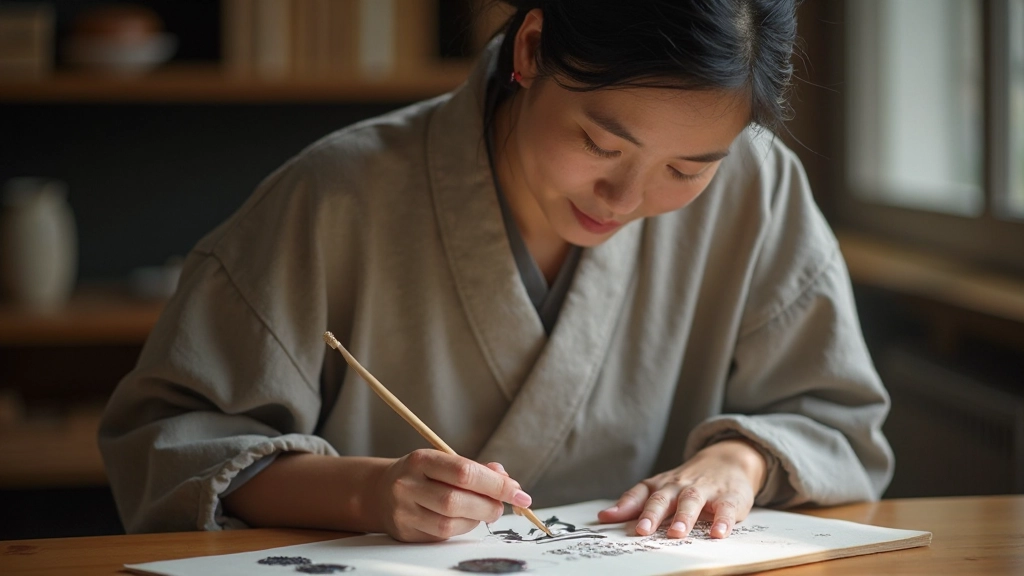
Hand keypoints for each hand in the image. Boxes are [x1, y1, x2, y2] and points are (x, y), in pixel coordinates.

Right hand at [372, 449, 531, 541]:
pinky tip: (466, 519)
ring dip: (477, 519)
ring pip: (450, 523)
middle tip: (504, 505)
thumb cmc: (421, 475)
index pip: (464, 472)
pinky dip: (462, 528)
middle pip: (457, 501)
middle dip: (489, 505)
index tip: (519, 492)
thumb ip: (476, 469)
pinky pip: (442, 536)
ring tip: (486, 511)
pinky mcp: (406, 532)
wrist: (379, 491)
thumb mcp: (443, 461)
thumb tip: (508, 481)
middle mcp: (408, 485)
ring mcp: (404, 511)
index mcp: (421, 460)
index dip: (496, 484)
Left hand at [597, 439, 766, 538]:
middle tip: (642, 531)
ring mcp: (705, 491)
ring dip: (683, 517)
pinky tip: (717, 534)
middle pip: (663, 498)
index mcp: (662, 485)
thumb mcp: (660, 489)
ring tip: (676, 533)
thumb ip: (633, 504)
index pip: (640, 494)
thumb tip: (603, 517)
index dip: (624, 506)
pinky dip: (722, 521)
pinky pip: (725, 509)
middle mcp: (680, 486)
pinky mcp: (729, 498)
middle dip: (652, 514)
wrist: (728, 460)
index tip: (607, 518)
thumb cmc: (688, 481)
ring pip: (691, 501)